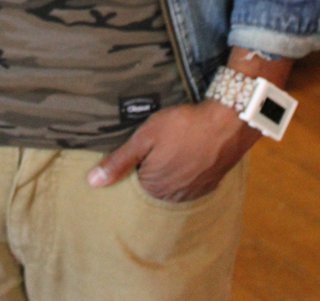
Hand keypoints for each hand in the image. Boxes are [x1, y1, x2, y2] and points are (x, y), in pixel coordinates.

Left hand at [87, 99, 259, 202]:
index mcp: (152, 187)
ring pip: (173, 181)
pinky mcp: (210, 184)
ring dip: (173, 165)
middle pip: (154, 180)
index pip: (134, 176)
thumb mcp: (145, 137)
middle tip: (165, 139)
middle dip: (155, 162)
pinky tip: (192, 150)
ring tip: (179, 143)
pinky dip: (190, 167)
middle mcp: (172, 196)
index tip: (148, 140)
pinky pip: (191, 180)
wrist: (227, 122)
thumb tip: (92, 183)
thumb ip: (119, 160)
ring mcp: (193, 192)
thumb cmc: (183, 125)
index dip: (140, 155)